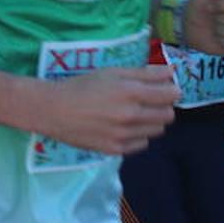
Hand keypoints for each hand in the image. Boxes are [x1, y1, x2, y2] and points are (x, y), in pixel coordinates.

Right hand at [31, 65, 178, 155]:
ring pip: (157, 131)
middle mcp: (130, 115)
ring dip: (151, 121)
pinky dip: (137, 135)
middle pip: (168, 115)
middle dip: (162, 107)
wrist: (52, 109)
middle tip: (147, 101)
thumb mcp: (111, 73)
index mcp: (130, 92)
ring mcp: (123, 135)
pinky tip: (122, 127)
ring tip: (133, 114)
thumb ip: (144, 73)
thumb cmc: (81, 86)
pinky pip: (141, 144)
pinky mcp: (115, 150)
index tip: (163, 89)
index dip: (171, 90)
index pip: (171, 95)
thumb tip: (171, 72)